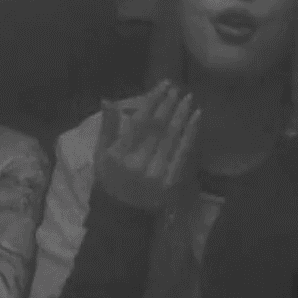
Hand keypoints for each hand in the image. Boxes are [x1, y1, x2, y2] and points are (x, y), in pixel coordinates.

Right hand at [92, 81, 199, 211]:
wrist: (122, 212)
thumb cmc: (109, 179)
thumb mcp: (100, 154)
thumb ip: (107, 127)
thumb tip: (108, 100)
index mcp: (119, 154)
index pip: (140, 121)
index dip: (153, 101)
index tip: (163, 85)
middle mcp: (138, 163)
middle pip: (158, 127)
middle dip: (169, 105)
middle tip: (177, 88)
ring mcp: (157, 173)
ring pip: (172, 137)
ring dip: (182, 115)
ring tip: (188, 99)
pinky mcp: (171, 181)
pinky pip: (183, 152)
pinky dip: (191, 133)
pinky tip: (196, 118)